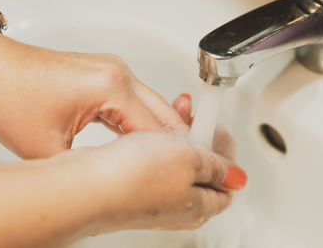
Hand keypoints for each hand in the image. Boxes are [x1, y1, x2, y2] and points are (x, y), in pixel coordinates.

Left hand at [0, 28, 186, 158]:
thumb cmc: (10, 98)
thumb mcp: (49, 149)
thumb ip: (91, 167)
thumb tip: (114, 179)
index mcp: (110, 87)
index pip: (156, 131)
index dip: (169, 158)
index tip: (179, 176)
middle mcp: (118, 73)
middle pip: (163, 114)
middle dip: (174, 144)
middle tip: (185, 169)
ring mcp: (114, 69)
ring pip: (152, 106)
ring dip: (159, 133)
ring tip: (165, 161)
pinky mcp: (106, 72)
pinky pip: (135, 100)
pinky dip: (142, 121)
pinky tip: (142, 141)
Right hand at [74, 131, 242, 232]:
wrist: (86, 185)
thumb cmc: (134, 179)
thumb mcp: (190, 162)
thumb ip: (216, 168)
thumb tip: (236, 176)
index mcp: (200, 206)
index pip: (227, 183)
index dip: (226, 152)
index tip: (217, 130)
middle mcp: (177, 207)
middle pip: (202, 170)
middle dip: (202, 138)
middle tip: (196, 118)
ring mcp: (154, 197)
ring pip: (177, 163)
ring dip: (179, 137)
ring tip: (174, 116)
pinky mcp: (134, 186)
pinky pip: (155, 162)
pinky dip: (158, 143)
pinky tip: (152, 130)